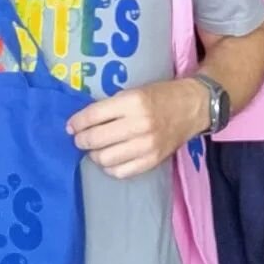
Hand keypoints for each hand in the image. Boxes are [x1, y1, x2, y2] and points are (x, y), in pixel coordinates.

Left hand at [67, 80, 208, 179]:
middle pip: (96, 139)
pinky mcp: (153, 160)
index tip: (71, 126)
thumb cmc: (160, 96)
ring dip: (94, 155)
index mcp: (133, 102)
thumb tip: (81, 123)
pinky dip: (110, 167)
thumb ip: (110, 107)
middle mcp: (139, 125)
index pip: (93, 116)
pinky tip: (110, 159)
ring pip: (105, 159)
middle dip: (82, 140)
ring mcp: (147, 146)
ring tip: (96, 149)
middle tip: (80, 139)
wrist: (193, 107)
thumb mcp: (134, 92)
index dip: (77, 123)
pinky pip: (121, 172)